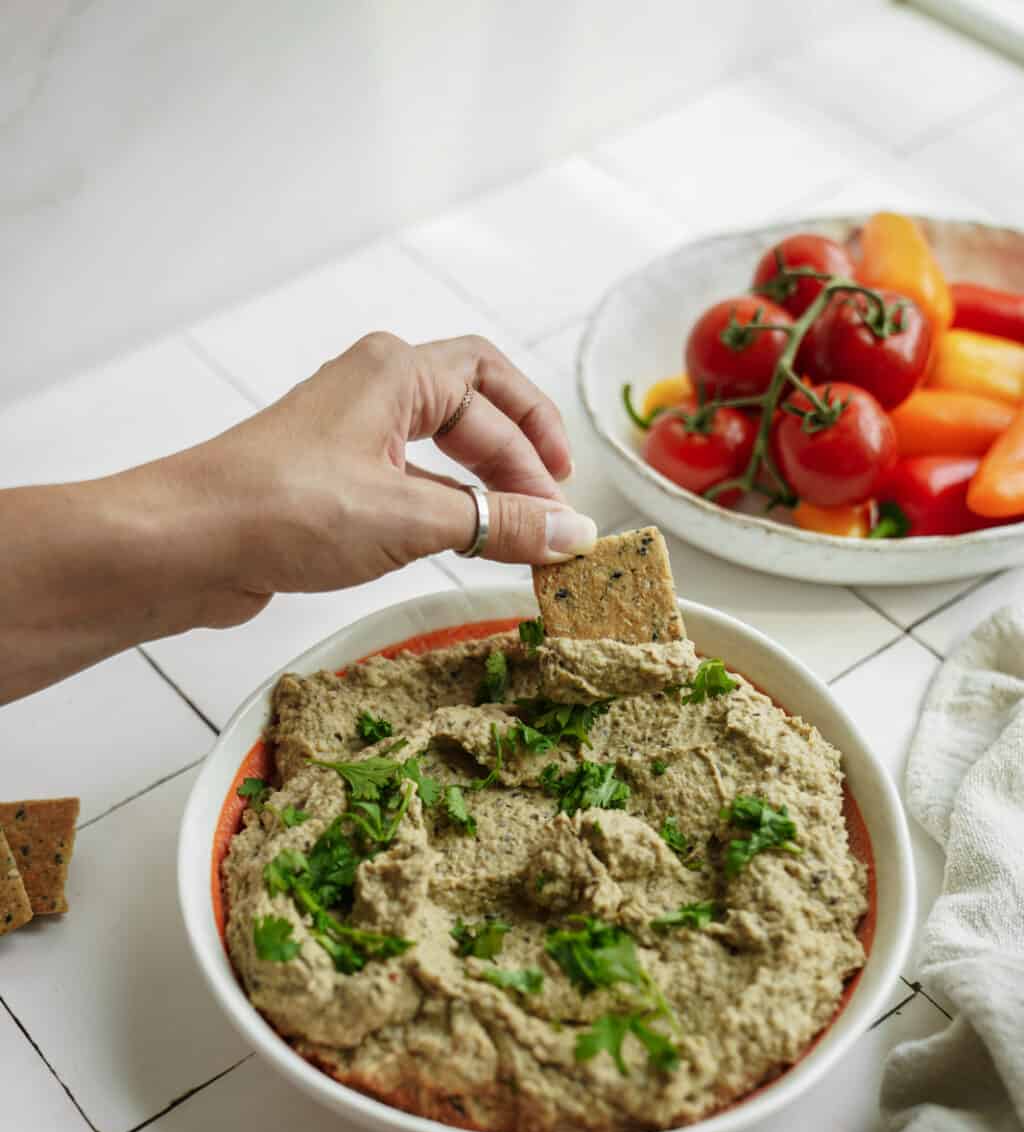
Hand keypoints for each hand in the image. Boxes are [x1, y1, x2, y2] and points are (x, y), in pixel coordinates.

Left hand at [0, 332, 596, 701]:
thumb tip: (574, 536)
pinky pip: (406, 490)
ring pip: (438, 458)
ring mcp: (347, 439)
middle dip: (515, 468)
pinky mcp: (328, 487)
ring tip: (514, 543)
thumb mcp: (411, 519)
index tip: (565, 485)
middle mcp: (372, 393)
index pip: (493, 381)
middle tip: (548, 525)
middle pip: (471, 416)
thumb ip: (500, 526)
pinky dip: (443, 516)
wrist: (185, 543)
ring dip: (480, 497)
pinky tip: (456, 550)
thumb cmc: (283, 509)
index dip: (538, 430)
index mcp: (395, 372)